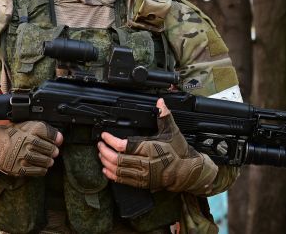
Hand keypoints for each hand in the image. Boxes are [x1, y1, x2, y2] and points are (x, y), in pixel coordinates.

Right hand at [0, 121, 62, 176]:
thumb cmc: (13, 135)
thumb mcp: (27, 126)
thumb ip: (44, 130)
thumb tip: (60, 138)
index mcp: (29, 130)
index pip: (49, 134)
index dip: (56, 137)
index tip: (58, 140)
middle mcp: (26, 142)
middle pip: (49, 148)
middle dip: (53, 150)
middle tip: (54, 152)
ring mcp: (22, 156)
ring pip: (45, 160)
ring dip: (49, 160)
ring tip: (48, 160)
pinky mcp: (19, 168)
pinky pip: (37, 171)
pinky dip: (42, 169)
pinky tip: (41, 166)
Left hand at [97, 99, 217, 193]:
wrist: (185, 171)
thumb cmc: (178, 151)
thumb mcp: (172, 131)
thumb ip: (164, 116)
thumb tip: (160, 102)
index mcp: (149, 149)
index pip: (124, 146)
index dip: (111, 141)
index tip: (105, 135)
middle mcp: (145, 163)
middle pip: (118, 159)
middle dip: (105, 151)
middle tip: (100, 145)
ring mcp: (142, 174)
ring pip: (119, 170)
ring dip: (107, 162)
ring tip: (101, 155)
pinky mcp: (142, 182)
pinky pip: (123, 180)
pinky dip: (112, 175)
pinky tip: (106, 170)